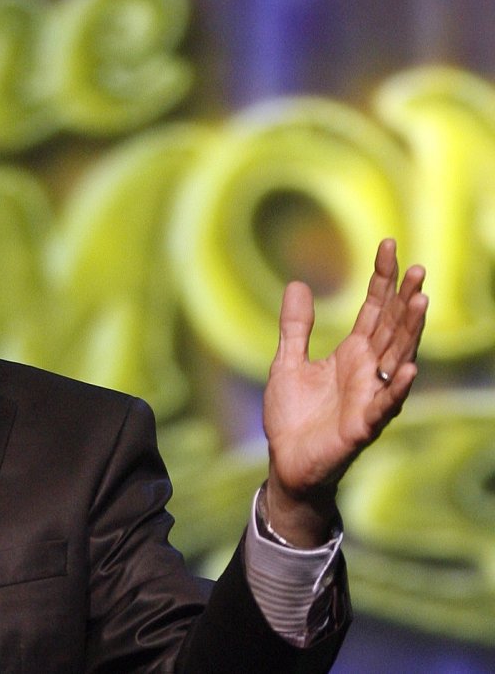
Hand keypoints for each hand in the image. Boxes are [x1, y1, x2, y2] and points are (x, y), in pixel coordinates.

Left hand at [261, 238, 426, 546]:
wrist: (287, 462)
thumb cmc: (292, 417)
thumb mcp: (287, 363)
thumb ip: (295, 327)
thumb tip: (297, 283)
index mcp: (352, 355)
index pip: (374, 311)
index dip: (382, 280)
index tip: (389, 246)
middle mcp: (368, 372)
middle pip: (392, 329)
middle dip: (405, 300)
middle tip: (418, 268)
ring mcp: (369, 397)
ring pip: (396, 359)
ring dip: (409, 333)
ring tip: (421, 302)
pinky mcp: (362, 425)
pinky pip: (384, 405)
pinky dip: (396, 387)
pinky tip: (409, 368)